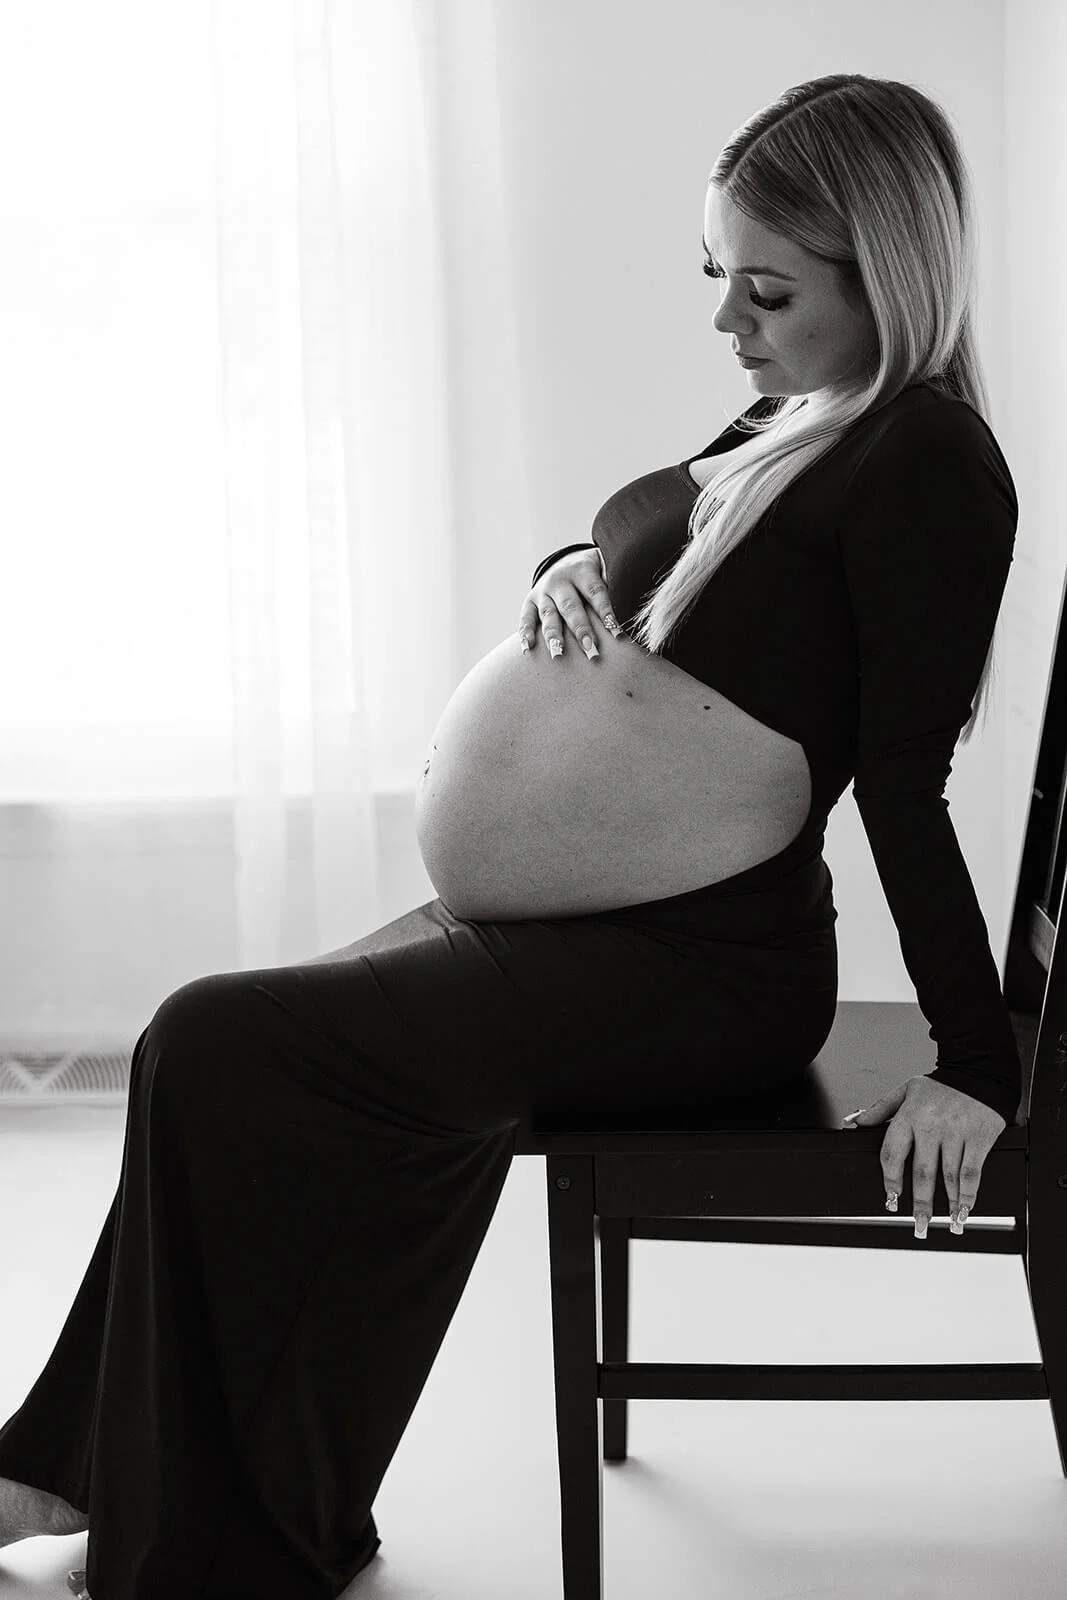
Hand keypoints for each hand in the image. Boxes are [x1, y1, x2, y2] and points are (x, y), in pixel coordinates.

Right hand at [518, 549, 622, 661]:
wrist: (566, 561)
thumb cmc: (595, 572)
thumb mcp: (606, 567)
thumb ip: (617, 581)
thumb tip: (635, 602)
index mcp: (582, 570)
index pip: (596, 593)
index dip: (607, 613)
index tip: (617, 634)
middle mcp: (560, 580)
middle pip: (571, 607)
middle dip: (581, 630)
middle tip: (590, 650)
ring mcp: (543, 591)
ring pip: (548, 614)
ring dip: (553, 635)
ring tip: (558, 654)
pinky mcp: (530, 601)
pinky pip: (526, 617)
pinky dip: (525, 632)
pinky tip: (528, 649)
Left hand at [841, 1075, 1006, 1239]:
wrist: (978, 1068)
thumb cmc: (941, 1084)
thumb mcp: (904, 1091)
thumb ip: (879, 1110)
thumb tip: (853, 1123)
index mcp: (909, 1115)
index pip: (893, 1153)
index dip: (891, 1180)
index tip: (891, 1198)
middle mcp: (931, 1125)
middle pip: (922, 1172)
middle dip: (920, 1203)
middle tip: (918, 1223)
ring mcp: (956, 1132)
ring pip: (949, 1176)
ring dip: (949, 1204)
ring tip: (947, 1222)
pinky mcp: (979, 1137)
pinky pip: (972, 1171)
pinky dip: (969, 1193)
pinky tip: (966, 1207)